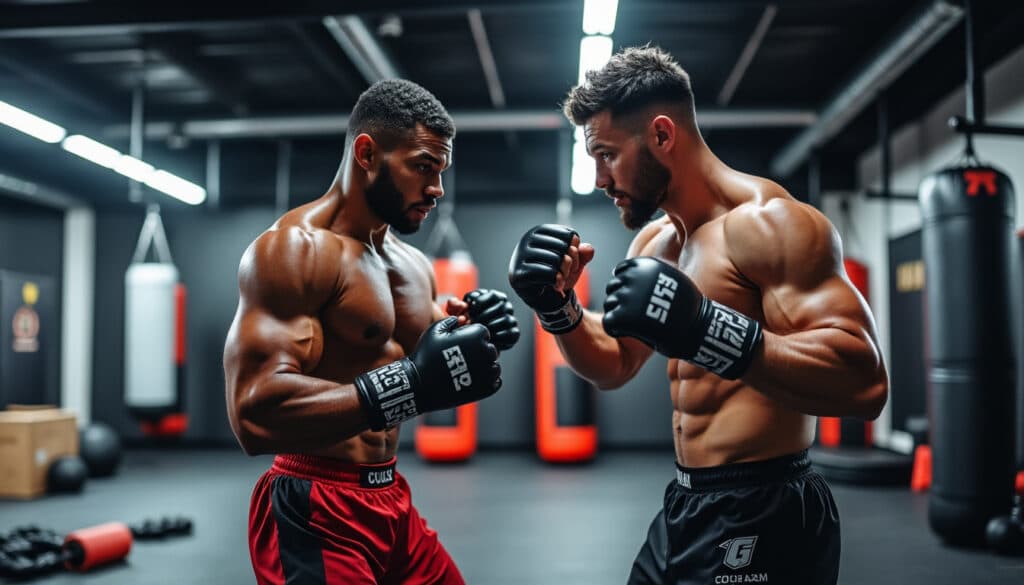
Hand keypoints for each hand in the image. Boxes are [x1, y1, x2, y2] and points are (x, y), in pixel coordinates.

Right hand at [355, 317, 501, 429]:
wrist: (420, 384)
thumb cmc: (426, 355)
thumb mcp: (434, 331)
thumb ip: (450, 321)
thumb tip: (458, 319)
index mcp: (476, 336)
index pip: (484, 332)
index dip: (472, 336)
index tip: (462, 343)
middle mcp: (485, 353)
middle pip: (490, 349)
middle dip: (479, 352)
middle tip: (463, 358)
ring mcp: (486, 372)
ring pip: (494, 366)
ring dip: (484, 367)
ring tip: (467, 370)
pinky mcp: (485, 389)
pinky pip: (495, 383)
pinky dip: (487, 382)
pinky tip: (473, 380)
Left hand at [446, 289, 519, 350]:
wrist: (473, 341)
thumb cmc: (466, 322)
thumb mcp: (457, 313)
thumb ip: (453, 306)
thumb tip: (454, 302)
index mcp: (495, 297)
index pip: (493, 295)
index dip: (480, 302)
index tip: (470, 309)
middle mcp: (506, 306)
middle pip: (501, 307)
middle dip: (484, 315)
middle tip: (473, 322)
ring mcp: (511, 320)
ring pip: (506, 320)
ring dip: (490, 326)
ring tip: (479, 330)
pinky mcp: (514, 333)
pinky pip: (510, 334)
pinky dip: (498, 337)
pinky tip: (487, 338)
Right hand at [507, 224, 593, 332]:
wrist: (542, 296)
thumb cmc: (556, 273)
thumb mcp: (573, 261)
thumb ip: (583, 253)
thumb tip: (588, 249)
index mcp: (538, 232)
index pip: (568, 235)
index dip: (576, 249)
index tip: (573, 260)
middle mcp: (526, 240)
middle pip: (563, 246)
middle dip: (571, 263)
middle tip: (567, 272)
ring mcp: (520, 257)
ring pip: (556, 260)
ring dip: (565, 273)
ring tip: (562, 279)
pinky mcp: (518, 274)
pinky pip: (547, 274)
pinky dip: (557, 281)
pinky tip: (557, 285)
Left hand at [602, 257, 762, 379]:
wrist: (696, 330)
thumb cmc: (688, 308)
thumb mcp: (673, 280)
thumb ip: (654, 275)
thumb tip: (639, 267)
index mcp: (646, 265)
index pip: (622, 271)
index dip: (626, 286)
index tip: (636, 299)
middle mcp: (635, 277)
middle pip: (613, 287)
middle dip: (620, 300)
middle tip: (635, 314)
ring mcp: (628, 296)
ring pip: (609, 304)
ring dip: (617, 314)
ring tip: (634, 324)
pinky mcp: (623, 316)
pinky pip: (609, 322)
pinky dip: (616, 329)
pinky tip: (629, 333)